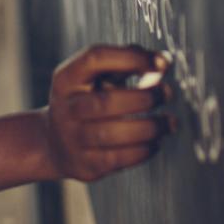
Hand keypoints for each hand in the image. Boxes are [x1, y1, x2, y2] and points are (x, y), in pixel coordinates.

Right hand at [43, 44, 174, 181]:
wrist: (53, 142)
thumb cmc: (87, 99)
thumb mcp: (96, 76)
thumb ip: (127, 61)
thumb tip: (163, 61)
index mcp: (67, 78)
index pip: (96, 59)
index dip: (131, 58)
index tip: (161, 63)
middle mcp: (65, 108)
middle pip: (106, 101)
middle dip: (145, 97)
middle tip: (166, 93)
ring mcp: (72, 139)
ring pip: (115, 134)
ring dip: (151, 127)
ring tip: (169, 122)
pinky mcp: (85, 165)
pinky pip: (119, 158)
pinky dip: (144, 149)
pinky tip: (155, 140)